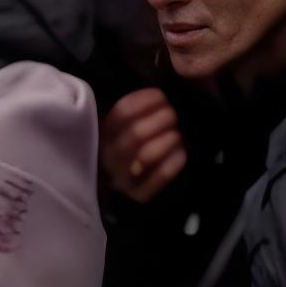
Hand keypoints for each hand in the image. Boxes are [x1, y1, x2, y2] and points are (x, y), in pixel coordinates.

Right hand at [102, 88, 186, 203]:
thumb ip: (136, 109)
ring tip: (178, 133)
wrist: (133, 184)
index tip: (162, 96)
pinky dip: (174, 161)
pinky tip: (182, 151)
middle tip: (174, 115)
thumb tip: (160, 91)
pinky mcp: (140, 195)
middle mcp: (108, 157)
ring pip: (146, 155)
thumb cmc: (133, 145)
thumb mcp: (126, 125)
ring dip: (168, 139)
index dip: (145, 100)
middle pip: (136, 133)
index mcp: (102, 134)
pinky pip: (160, 177)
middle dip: (162, 119)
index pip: (122, 112)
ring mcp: (123, 179)